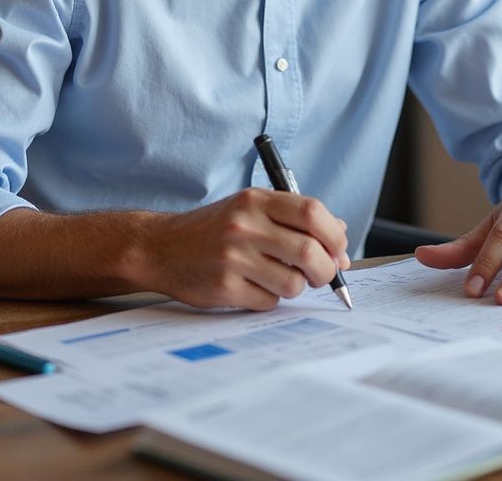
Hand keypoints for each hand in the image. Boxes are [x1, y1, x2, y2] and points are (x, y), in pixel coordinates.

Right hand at [145, 188, 349, 310]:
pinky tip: (254, 287)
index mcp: (256, 200)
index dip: (334, 235)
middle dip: (325, 270)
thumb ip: (293, 216)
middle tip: (321, 275)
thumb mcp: (250, 208)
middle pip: (309, 251)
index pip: (312, 212)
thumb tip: (340, 235)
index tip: (339, 250)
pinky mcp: (224, 287)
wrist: (161, 247)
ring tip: (279, 278)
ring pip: (293, 283)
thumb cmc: (214, 229)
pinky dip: (270, 299)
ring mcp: (233, 257)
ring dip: (295, 287)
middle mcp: (245, 225)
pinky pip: (269, 302)